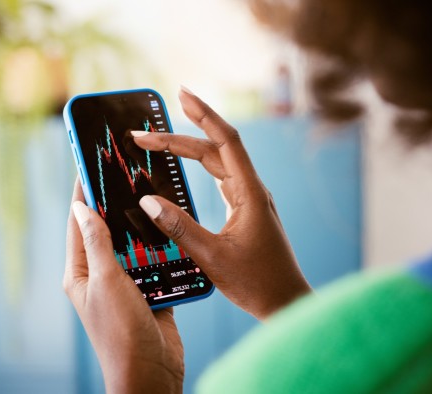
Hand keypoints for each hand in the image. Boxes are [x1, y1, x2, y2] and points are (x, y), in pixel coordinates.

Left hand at [63, 180, 184, 393]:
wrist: (151, 375)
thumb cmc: (121, 334)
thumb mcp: (106, 282)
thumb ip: (98, 244)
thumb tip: (81, 208)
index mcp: (81, 273)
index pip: (80, 224)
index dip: (83, 194)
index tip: (88, 166)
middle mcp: (100, 277)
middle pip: (107, 231)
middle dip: (115, 204)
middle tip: (126, 174)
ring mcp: (126, 286)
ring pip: (133, 246)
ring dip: (142, 226)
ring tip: (151, 195)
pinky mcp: (149, 293)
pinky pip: (155, 263)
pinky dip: (162, 248)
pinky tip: (172, 230)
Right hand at [132, 87, 310, 319]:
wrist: (286, 303)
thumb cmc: (257, 283)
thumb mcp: (212, 256)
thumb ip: (179, 227)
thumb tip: (148, 200)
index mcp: (249, 193)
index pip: (225, 141)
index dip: (203, 114)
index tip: (181, 94)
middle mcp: (252, 190)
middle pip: (215, 149)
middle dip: (180, 136)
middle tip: (144, 132)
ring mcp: (250, 199)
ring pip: (217, 163)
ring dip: (189, 150)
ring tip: (160, 141)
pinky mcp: (245, 210)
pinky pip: (220, 178)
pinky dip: (200, 167)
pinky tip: (187, 165)